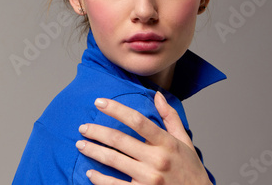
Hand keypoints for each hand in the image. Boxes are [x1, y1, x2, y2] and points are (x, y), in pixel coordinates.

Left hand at [75, 91, 211, 184]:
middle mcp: (157, 160)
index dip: (116, 109)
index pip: (137, 120)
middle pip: (119, 140)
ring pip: (113, 160)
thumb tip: (157, 95)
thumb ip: (170, 117)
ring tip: (81, 144)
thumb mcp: (185, 142)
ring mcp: (149, 178)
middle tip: (83, 127)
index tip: (99, 102)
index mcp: (167, 143)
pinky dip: (99, 178)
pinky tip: (90, 172)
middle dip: (97, 131)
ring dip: (93, 151)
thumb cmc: (190, 170)